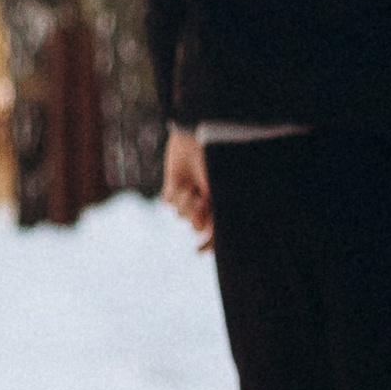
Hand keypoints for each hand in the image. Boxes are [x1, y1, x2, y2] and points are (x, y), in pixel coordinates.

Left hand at [162, 125, 212, 251]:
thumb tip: (207, 244)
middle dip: (196, 216)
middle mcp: (206, 200)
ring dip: (184, 204)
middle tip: (201, 203)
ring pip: (179, 214)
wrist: (198, 138)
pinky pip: (168, 201)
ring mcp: (189, 192)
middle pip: (194, 224)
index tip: (198, 252)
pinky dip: (173, 195)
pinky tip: (180, 184)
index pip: (214, 231)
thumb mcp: (220, 196)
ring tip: (191, 190)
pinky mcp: (173, 184)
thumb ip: (217, 222)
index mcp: (222, 202)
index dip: (207, 245)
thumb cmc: (215, 163)